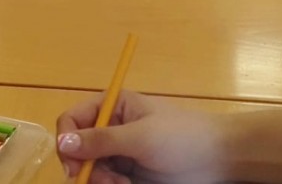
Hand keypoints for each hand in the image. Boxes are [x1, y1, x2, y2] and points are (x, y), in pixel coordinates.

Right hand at [56, 91, 226, 183]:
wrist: (218, 159)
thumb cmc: (181, 138)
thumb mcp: (140, 137)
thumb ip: (101, 140)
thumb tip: (62, 142)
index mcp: (112, 106)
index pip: (72, 120)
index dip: (68, 142)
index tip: (75, 166)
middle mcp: (111, 128)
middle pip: (77, 151)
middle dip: (87, 170)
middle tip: (107, 182)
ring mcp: (119, 154)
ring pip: (90, 171)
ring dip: (100, 182)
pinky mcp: (128, 175)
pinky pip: (105, 182)